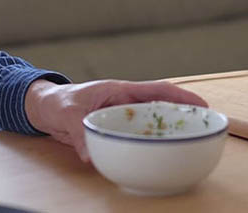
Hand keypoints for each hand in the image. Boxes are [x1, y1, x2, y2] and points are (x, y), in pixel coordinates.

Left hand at [24, 79, 207, 161]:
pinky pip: (137, 139)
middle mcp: (126, 103)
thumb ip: (79, 132)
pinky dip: (149, 146)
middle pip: (162, 108)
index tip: (201, 105)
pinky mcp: (116, 131)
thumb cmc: (57, 102)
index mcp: (120, 91)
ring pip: (152, 125)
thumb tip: (91, 156)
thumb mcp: (67, 113)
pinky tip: (157, 157)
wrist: (43, 109)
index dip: (181, 97)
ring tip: (188, 145)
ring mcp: (122, 118)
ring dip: (168, 133)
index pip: (158, 90)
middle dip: (183, 116)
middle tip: (203, 129)